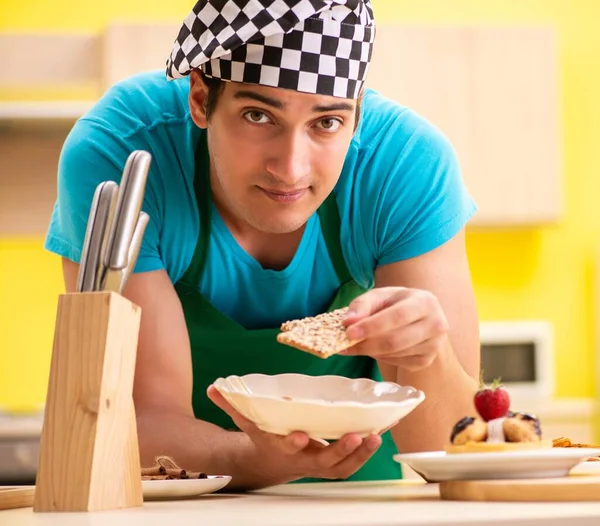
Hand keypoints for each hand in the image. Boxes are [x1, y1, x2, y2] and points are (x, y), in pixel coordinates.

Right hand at [207, 385, 381, 484]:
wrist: (272, 462)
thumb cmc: (264, 437)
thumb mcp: (248, 421)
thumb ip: (233, 404)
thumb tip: (213, 387)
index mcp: (282, 447)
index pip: (288, 447)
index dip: (294, 444)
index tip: (300, 435)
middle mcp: (304, 459)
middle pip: (324, 462)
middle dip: (341, 451)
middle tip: (356, 436)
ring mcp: (321, 463)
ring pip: (343, 467)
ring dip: (361, 455)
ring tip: (374, 436)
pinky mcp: (334, 461)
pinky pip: (353, 461)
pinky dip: (367, 450)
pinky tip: (381, 431)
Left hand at [340, 286, 449, 370]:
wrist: (419, 315)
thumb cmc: (397, 303)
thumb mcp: (380, 296)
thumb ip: (362, 305)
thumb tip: (348, 322)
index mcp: (425, 302)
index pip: (397, 317)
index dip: (372, 326)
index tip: (349, 332)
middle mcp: (435, 324)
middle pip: (395, 341)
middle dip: (366, 344)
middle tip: (345, 345)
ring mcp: (433, 345)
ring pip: (394, 354)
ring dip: (371, 351)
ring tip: (358, 343)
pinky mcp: (426, 360)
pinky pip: (397, 362)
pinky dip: (380, 357)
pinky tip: (376, 348)